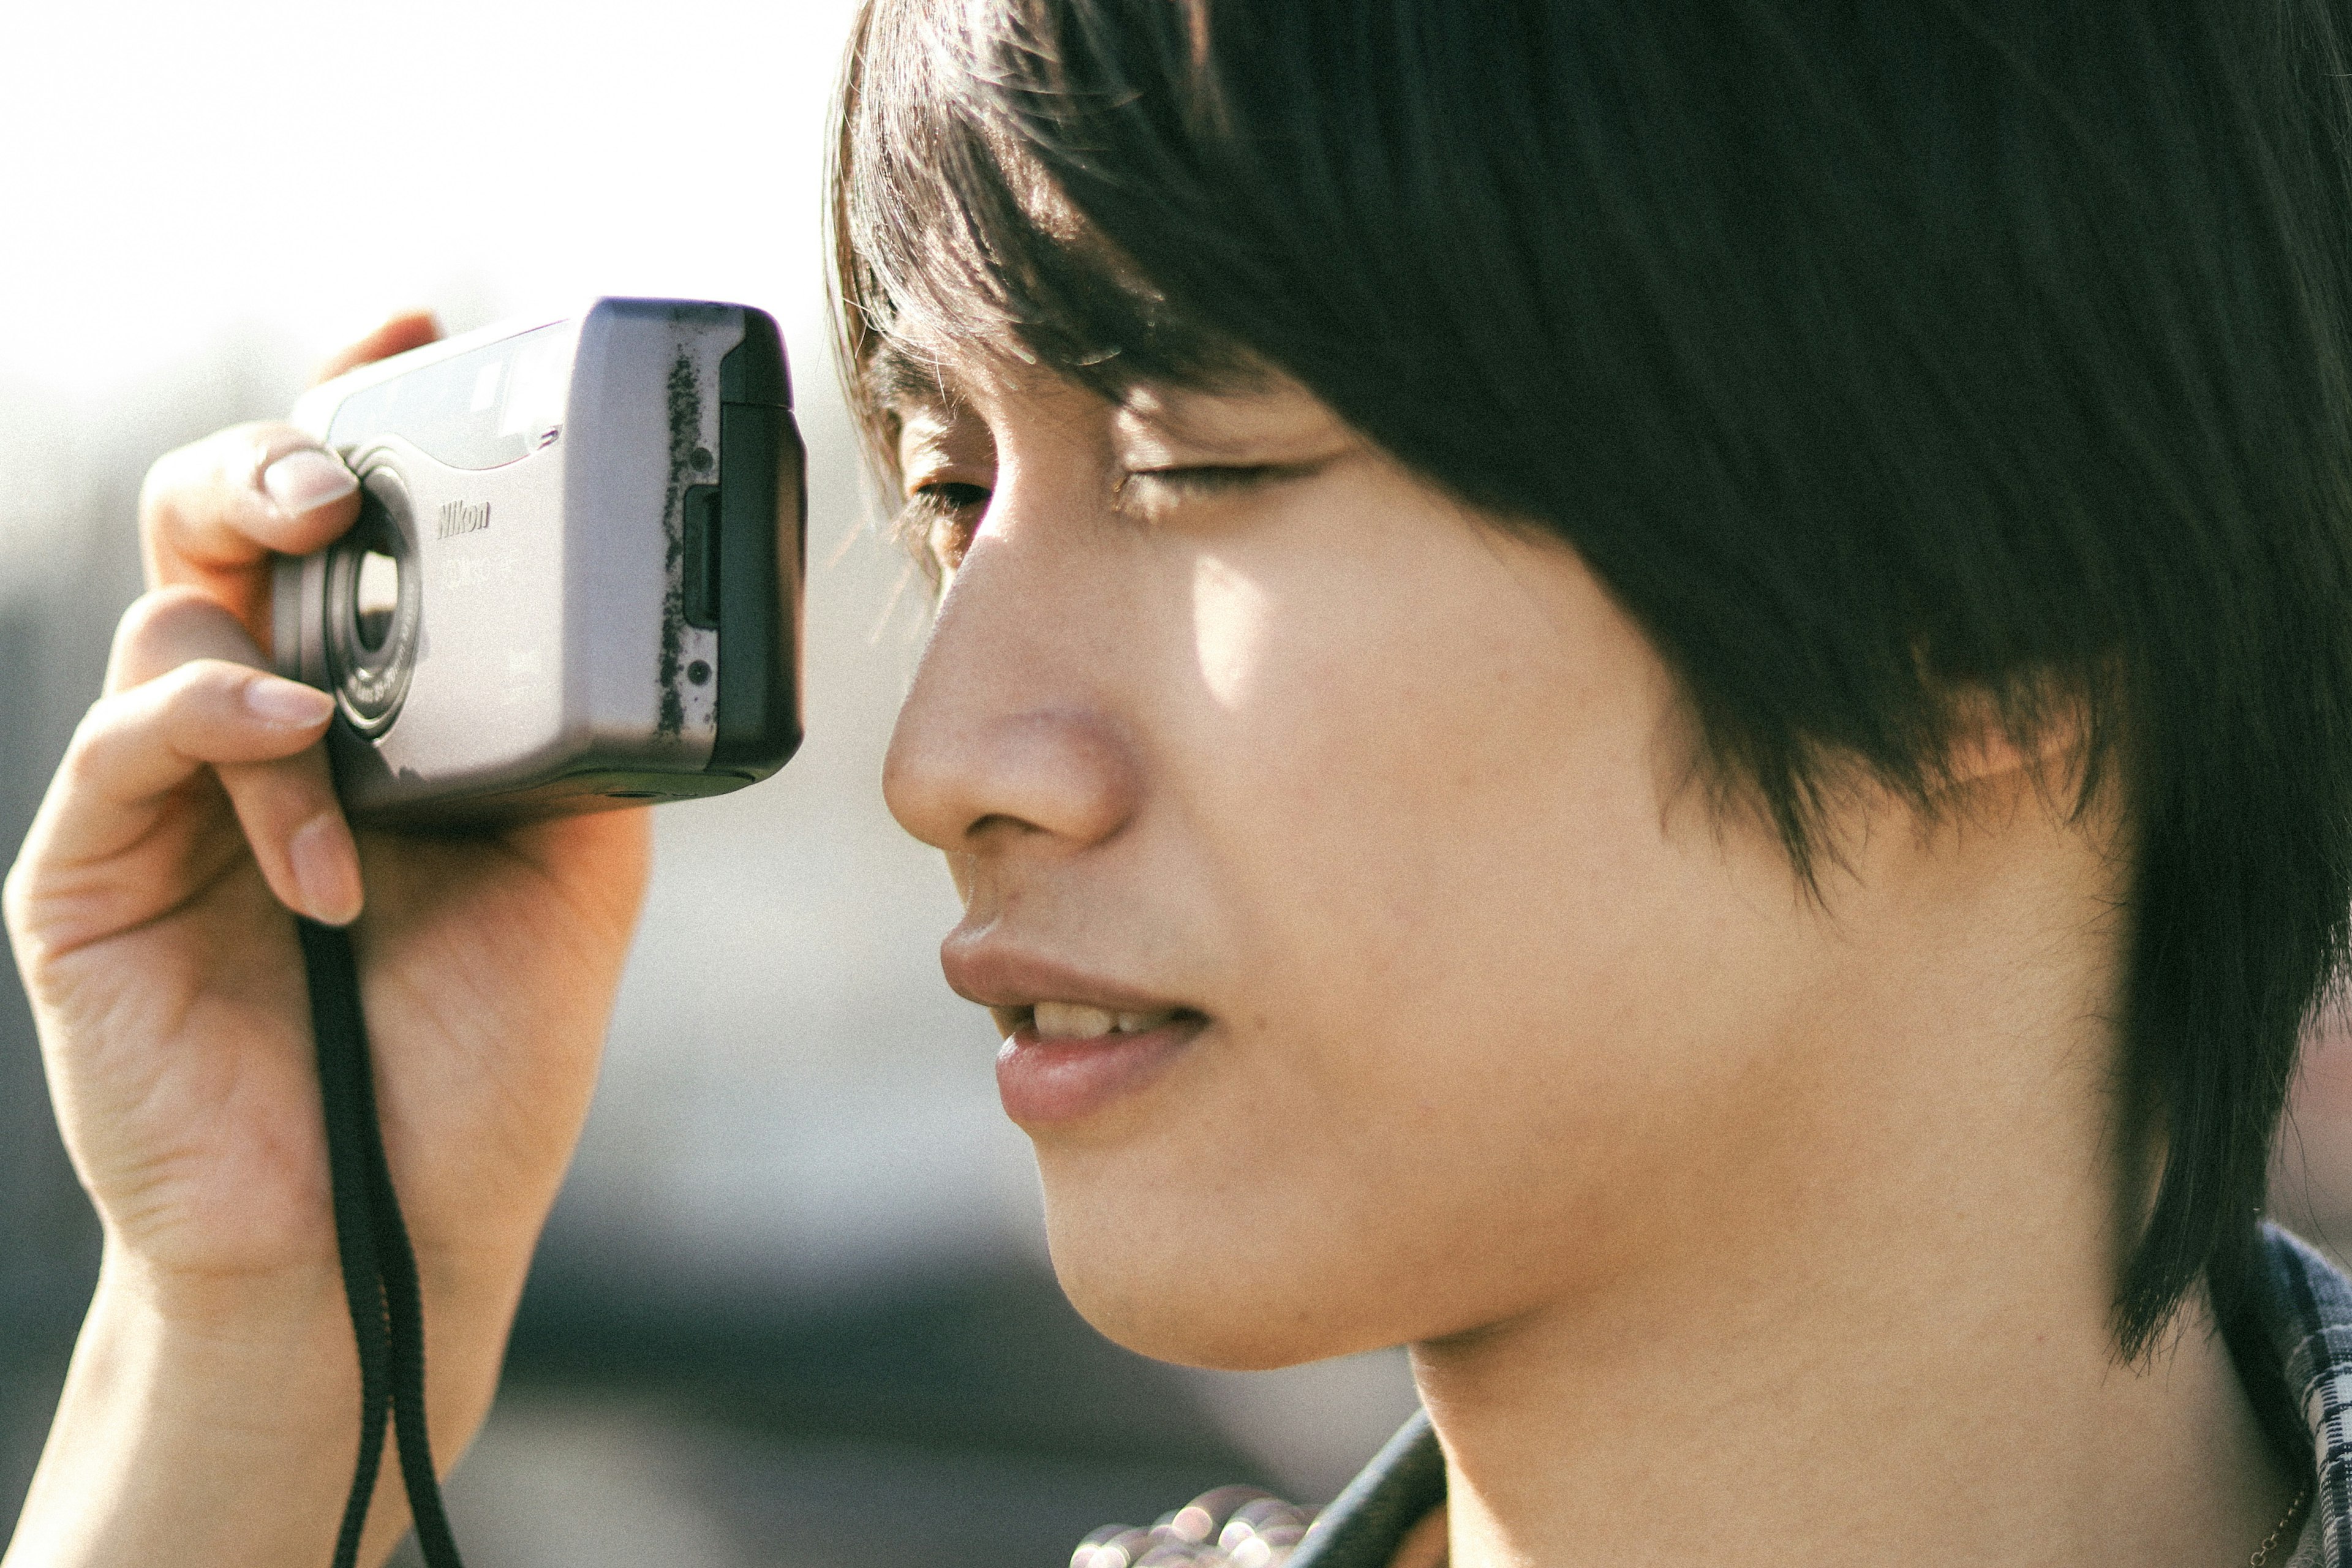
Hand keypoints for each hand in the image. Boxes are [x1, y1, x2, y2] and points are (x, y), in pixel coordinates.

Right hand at [2, 314, 652, 1567]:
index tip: (417, 321)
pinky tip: (297, 762)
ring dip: (279, 654)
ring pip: (174, 618)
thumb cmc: (474, 1057)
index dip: (360, 407)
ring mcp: (160, 797)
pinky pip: (128, 745)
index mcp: (366, 712)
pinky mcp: (86, 874)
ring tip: (351, 737)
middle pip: (220, 523)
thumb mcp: (571, 868)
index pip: (341, 528)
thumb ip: (572, 735)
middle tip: (351, 475)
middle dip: (276, 461)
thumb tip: (617, 618)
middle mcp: (255, 731)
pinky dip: (219, 732)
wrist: (394, 1229)